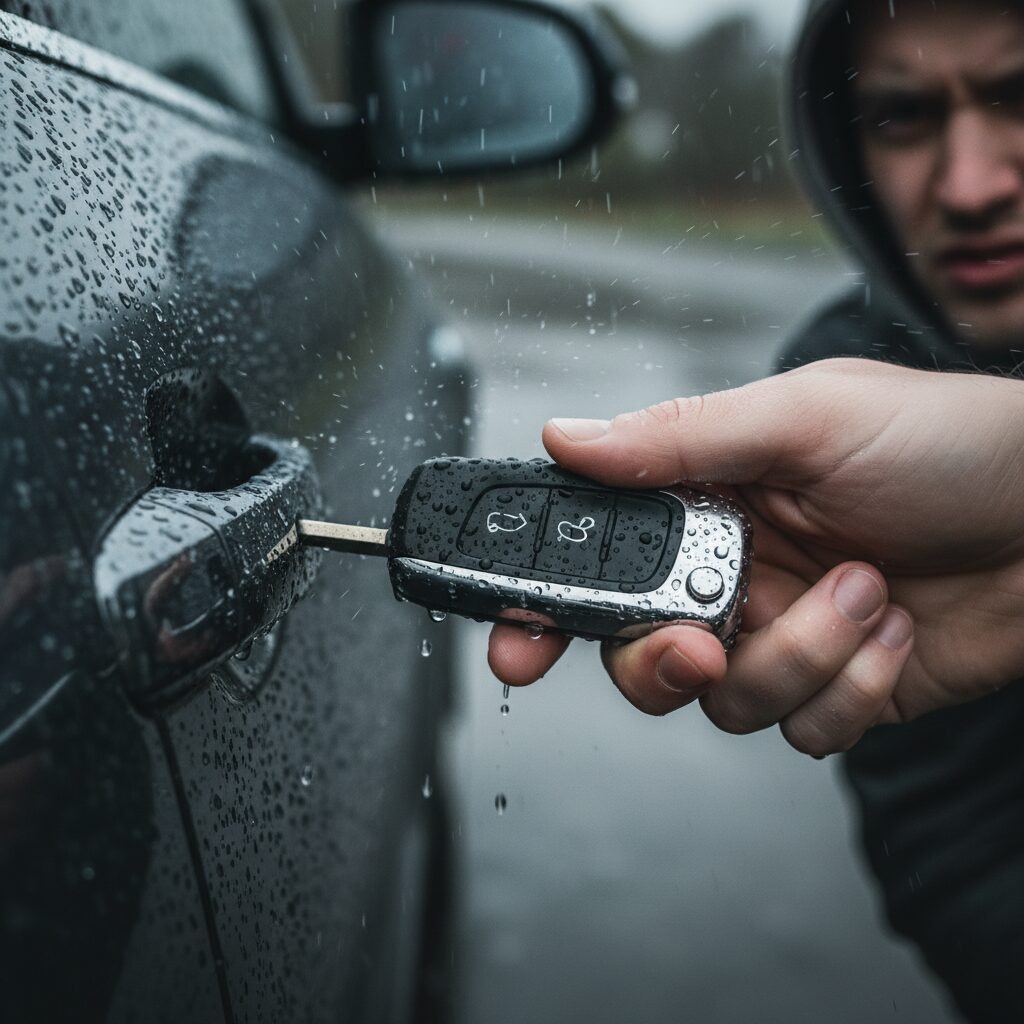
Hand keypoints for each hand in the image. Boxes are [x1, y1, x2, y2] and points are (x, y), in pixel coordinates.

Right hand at [488, 358, 1023, 754]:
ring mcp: (784, 636)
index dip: (547, 606)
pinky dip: (851, 688)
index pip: (600, 557)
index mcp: (709, 502)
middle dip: (662, 665)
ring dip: (800, 657)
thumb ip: (679, 438)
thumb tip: (565, 437)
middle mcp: (733, 573)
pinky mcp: (839, 689)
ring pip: (726, 702)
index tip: (518, 647)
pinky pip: (802, 730)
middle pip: (642, 654)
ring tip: (865, 591)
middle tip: (704, 645)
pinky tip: (895, 628)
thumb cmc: (948, 443)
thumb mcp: (805, 419)